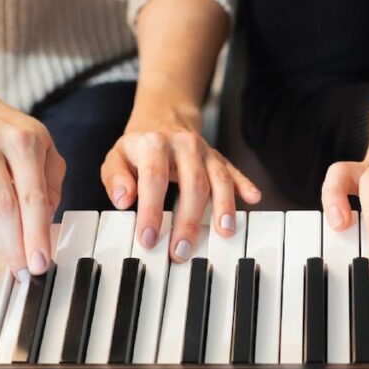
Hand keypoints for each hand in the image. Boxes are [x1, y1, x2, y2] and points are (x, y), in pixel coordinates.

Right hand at [0, 85, 65, 280]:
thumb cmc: (11, 135)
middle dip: (11, 241)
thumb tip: (46, 219)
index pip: (33, 195)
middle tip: (19, 271)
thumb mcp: (44, 147)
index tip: (40, 263)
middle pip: (0, 199)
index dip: (37, 232)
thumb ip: (52, 181)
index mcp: (24, 142)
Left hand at [101, 93, 260, 261]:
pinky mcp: (219, 158)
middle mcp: (183, 145)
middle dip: (189, 220)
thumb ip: (115, 178)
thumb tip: (123, 200)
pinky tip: (253, 198)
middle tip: (182, 250)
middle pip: (192, 183)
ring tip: (224, 232)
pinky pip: (234, 171)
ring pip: (218, 178)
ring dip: (223, 206)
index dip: (152, 209)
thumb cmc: (138, 148)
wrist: (163, 118)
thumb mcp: (116, 158)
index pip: (153, 178)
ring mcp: (205, 151)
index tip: (149, 237)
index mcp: (154, 144)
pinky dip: (245, 184)